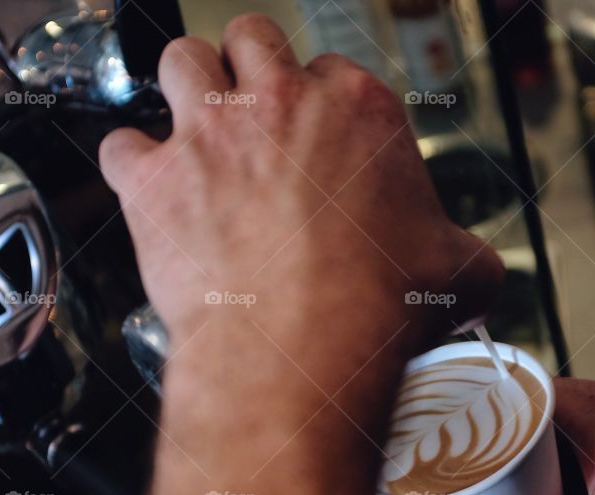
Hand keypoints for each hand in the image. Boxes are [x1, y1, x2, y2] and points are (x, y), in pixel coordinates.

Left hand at [99, 15, 501, 425]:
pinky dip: (134, 166)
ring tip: (197, 131)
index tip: (321, 144)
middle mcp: (280, 104)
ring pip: (179, 62)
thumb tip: (472, 269)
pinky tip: (150, 190)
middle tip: (255, 116)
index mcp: (358, 109)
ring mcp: (210, 136)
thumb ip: (466, 253)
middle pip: (252, 42)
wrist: (307, 352)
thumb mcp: (459, 275)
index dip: (323, 108)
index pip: (332, 72)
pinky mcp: (155, 182)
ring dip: (187, 90)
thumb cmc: (378, 310)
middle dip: (252, 73)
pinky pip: (122, 147)